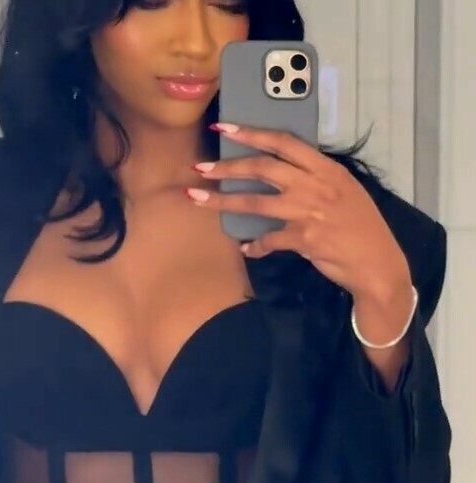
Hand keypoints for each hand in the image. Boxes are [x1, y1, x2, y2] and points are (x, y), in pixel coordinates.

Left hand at [186, 122, 412, 301]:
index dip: (251, 133)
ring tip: (198, 198)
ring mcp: (309, 212)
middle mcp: (315, 185)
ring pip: (256, 202)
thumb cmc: (362, 227)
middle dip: (227, 166)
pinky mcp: (304, 240)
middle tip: (200, 168)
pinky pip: (269, 240)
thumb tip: (286, 174)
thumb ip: (316, 179)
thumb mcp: (344, 192)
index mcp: (326, 168)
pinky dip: (256, 246)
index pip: (283, 142)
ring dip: (223, 200)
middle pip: (262, 168)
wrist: (376, 262)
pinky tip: (247, 248)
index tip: (225, 127)